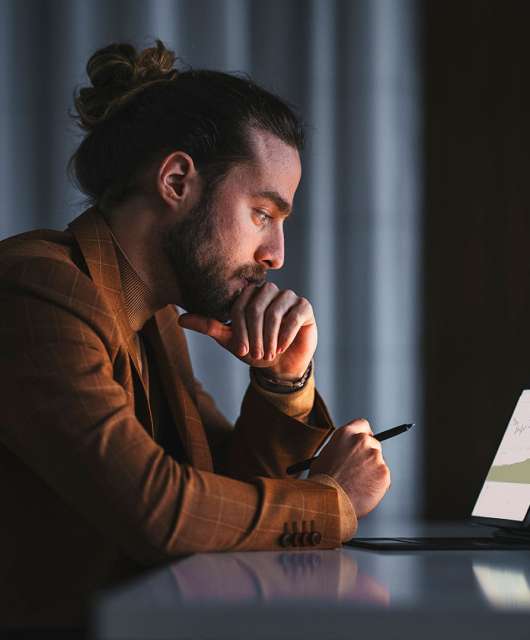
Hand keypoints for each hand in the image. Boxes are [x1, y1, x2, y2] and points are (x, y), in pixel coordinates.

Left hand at [178, 282, 316, 379]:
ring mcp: (288, 297)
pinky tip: (281, 347)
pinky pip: (294, 316)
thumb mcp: (230, 340)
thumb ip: (209, 326)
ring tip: (269, 353)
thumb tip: (180, 319)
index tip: (241, 350)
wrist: (281, 365)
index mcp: (249, 294)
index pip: (240, 305)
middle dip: (254, 334)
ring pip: (275, 312)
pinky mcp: (304, 307)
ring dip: (269, 337)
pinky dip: (286, 334)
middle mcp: (269, 290)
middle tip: (256, 354)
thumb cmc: (255, 349)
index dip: (239, 329)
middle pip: (257, 306)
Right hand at [309, 419, 390, 517]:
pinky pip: (382, 477)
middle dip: (368, 455)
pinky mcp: (384, 473)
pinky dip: (376, 484)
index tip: (365, 440)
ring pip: (378, 462)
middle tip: (360, 469)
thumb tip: (349, 452)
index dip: (364, 433)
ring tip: (356, 484)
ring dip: (371, 470)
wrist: (329, 501)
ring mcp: (375, 457)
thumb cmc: (323, 481)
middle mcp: (362, 441)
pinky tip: (363, 491)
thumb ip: (341, 449)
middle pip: (373, 443)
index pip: (362, 425)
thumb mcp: (326, 455)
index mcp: (346, 434)